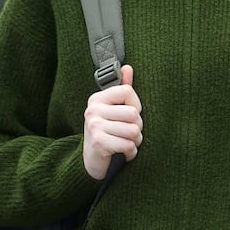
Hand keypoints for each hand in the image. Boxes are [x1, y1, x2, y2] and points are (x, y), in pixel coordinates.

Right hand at [82, 64, 141, 179]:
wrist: (91, 161)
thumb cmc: (106, 133)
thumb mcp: (113, 110)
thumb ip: (122, 89)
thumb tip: (127, 67)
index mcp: (97, 99)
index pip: (128, 91)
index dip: (136, 106)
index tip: (129, 116)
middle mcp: (93, 110)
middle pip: (134, 113)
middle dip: (137, 128)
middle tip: (127, 135)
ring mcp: (94, 125)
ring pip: (134, 131)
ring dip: (135, 142)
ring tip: (125, 143)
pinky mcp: (98, 142)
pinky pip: (128, 145)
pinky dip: (130, 153)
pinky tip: (122, 153)